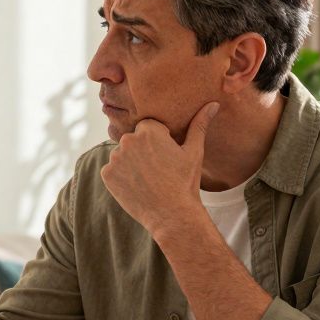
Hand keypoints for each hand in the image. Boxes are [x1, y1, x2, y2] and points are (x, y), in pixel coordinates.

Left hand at [100, 102, 219, 236]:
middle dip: (143, 151)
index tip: (166, 157)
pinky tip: (137, 186)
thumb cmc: (185, 182)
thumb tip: (213, 104)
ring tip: (148, 179)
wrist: (172, 215)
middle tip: (158, 170)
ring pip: (123, 155)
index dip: (158, 142)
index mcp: (148, 130)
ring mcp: (115, 158)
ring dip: (131, 163)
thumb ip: (199, 124)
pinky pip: (113, 170)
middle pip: (134, 140)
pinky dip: (122, 177)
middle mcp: (128, 140)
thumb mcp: (194, 151)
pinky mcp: (107, 175)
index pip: (148, 127)